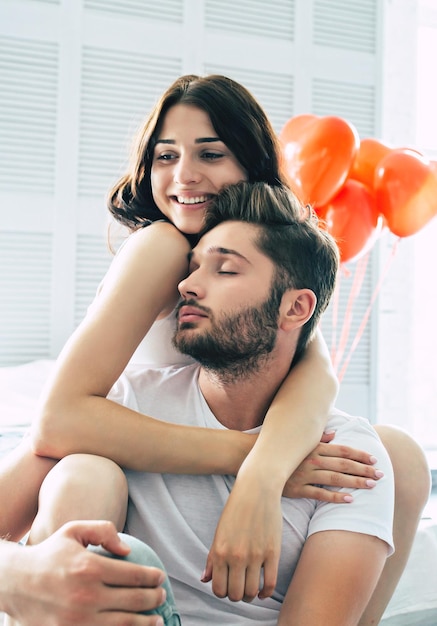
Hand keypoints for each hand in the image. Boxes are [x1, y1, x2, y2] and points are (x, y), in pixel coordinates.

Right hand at [3, 520, 165, 625]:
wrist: (15, 583)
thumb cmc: (49, 554)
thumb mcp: (74, 531)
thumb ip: (103, 531)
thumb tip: (128, 550)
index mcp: (90, 568)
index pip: (134, 575)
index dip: (153, 577)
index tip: (160, 578)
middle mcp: (86, 596)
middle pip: (134, 601)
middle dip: (155, 599)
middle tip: (162, 596)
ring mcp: (78, 620)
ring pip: (124, 624)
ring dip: (146, 623)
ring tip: (156, 620)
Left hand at [202, 476, 281, 602]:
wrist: (257, 489)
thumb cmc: (236, 509)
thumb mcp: (219, 532)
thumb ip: (212, 558)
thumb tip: (204, 579)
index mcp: (220, 551)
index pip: (218, 589)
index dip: (221, 592)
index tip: (226, 586)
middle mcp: (236, 556)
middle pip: (235, 594)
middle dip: (235, 595)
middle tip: (238, 587)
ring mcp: (256, 555)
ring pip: (252, 592)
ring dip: (250, 595)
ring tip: (250, 588)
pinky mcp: (273, 553)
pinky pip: (270, 584)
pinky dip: (266, 593)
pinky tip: (262, 591)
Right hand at [283, 432, 383, 501]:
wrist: (257, 463)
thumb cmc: (281, 450)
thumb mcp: (300, 441)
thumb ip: (318, 438)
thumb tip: (334, 434)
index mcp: (314, 447)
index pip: (342, 450)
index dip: (359, 454)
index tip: (374, 459)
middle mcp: (311, 459)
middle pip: (343, 464)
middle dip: (363, 469)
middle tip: (380, 475)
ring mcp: (305, 474)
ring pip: (335, 479)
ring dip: (355, 482)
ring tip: (371, 486)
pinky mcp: (298, 489)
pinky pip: (320, 494)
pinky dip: (336, 497)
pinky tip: (350, 499)